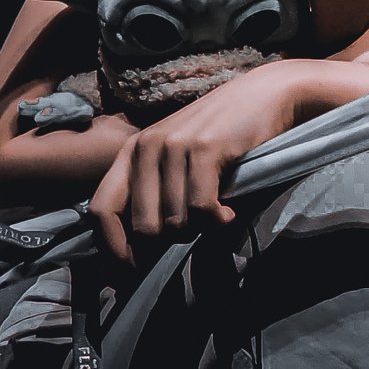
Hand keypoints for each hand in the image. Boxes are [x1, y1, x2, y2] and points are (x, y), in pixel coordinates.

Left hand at [88, 59, 326, 260]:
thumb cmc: (222, 131)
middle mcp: (147, 147)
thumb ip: (154, 190)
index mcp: (132, 152)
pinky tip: (228, 213)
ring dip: (198, 231)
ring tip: (215, 217)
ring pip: (174, 222)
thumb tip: (139, 247)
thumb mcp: (176, 155)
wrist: (267, 94)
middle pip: (142, 226)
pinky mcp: (206, 149)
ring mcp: (176, 147)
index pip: (101, 210)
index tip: (129, 274)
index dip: (113, 248)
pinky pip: (201, 208)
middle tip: (191, 238)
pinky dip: (216, 221)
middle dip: (167, 244)